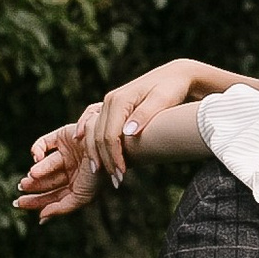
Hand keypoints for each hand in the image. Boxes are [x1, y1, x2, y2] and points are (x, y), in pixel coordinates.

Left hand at [12, 121, 102, 221]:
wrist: (110, 146)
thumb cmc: (99, 175)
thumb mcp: (82, 197)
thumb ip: (61, 208)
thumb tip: (41, 218)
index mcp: (77, 185)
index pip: (53, 196)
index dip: (36, 201)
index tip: (19, 203)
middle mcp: (71, 169)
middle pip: (47, 181)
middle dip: (33, 187)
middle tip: (20, 189)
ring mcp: (67, 152)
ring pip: (44, 164)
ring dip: (36, 171)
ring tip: (30, 178)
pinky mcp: (62, 135)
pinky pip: (44, 143)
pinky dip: (36, 149)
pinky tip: (36, 158)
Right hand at [74, 55, 235, 185]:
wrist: (176, 76)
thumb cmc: (173, 88)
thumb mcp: (163, 100)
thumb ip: (145, 115)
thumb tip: (128, 133)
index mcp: (120, 100)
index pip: (110, 135)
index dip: (114, 157)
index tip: (121, 174)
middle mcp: (110, 101)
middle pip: (99, 137)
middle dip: (106, 161)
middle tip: (116, 181)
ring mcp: (109, 103)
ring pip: (95, 133)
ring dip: (98, 155)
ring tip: (106, 174)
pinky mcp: (112, 106)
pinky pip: (93, 122)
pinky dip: (86, 135)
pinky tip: (82, 146)